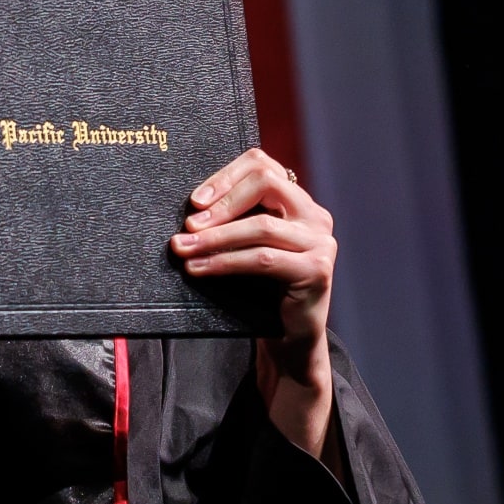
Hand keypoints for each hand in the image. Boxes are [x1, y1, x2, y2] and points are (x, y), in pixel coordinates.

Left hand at [171, 148, 340, 463]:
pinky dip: (225, 262)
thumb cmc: (260, 288)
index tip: (194, 200)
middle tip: (188, 224)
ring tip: (182, 249)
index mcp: (297, 200)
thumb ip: (230, 221)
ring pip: (260, 225)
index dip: (225, 176)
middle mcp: (315, 214)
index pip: (261, 164)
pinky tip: (199, 268)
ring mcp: (321, 241)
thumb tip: (185, 208)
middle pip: (266, 182)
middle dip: (221, 201)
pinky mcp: (317, 270)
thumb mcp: (244, 245)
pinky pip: (263, 259)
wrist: (288, 339)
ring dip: (215, 237)